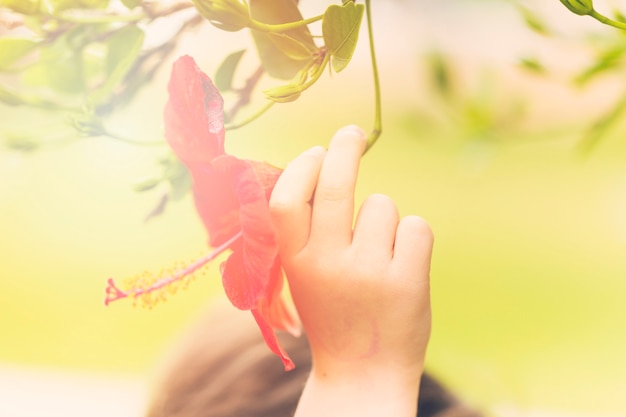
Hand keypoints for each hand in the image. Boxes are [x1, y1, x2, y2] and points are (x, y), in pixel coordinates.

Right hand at [270, 126, 433, 415]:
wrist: (363, 374)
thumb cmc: (333, 313)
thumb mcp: (304, 277)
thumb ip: (307, 232)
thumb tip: (321, 168)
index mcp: (295, 262)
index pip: (288, 197)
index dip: (303, 167)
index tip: (317, 152)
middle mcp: (327, 264)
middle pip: (337, 185)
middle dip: (345, 148)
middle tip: (353, 134)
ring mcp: (368, 273)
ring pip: (382, 206)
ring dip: (383, 220)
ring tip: (379, 258)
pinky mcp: (407, 281)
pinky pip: (415, 226)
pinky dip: (411, 238)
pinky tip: (402, 266)